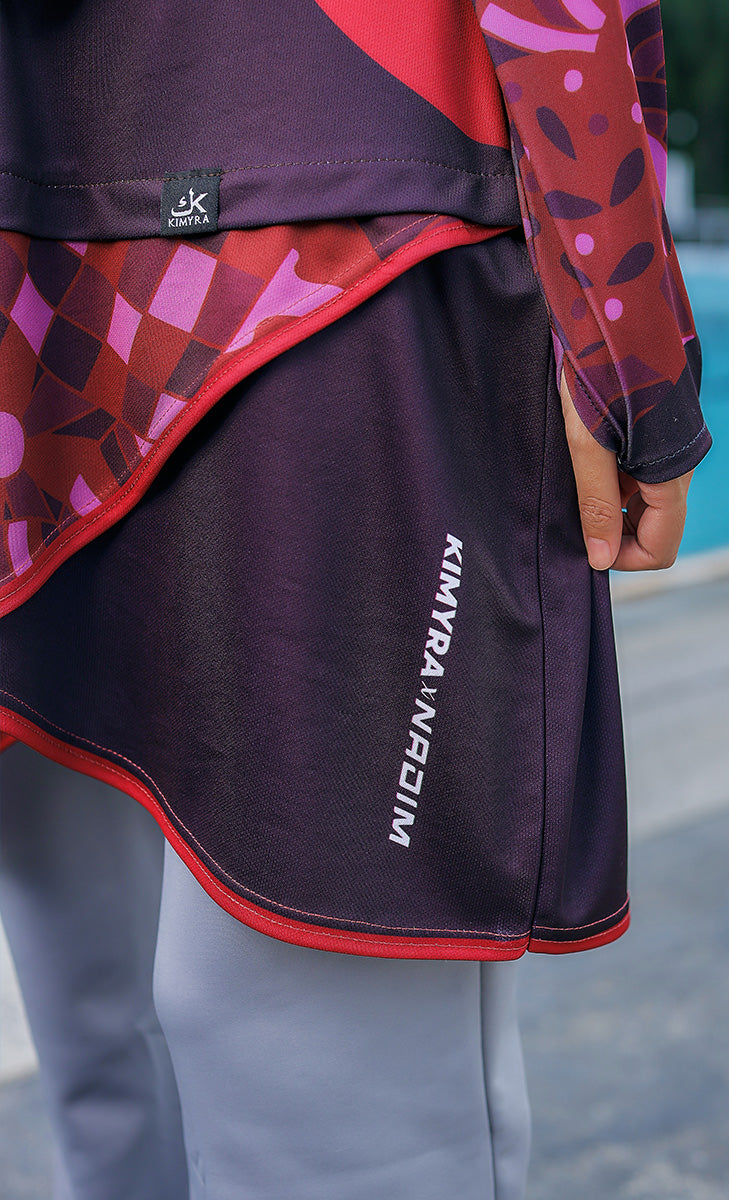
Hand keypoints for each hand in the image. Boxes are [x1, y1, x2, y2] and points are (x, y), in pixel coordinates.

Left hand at [559, 371, 693, 571]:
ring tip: (571, 480)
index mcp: (670, 474)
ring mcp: (662, 452)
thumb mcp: (586, 442)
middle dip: (614, 532)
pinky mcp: (647, 436)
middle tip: (572, 513)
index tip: (585, 545)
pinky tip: (580, 461)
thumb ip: (596, 503)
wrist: (612, 310)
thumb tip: (600, 558)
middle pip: (653, 529)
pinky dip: (608, 482)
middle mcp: (674, 467)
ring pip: (640, 505)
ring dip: (607, 506)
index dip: (623, 557)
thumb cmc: (598, 369)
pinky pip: (633, 477)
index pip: (661, 548)